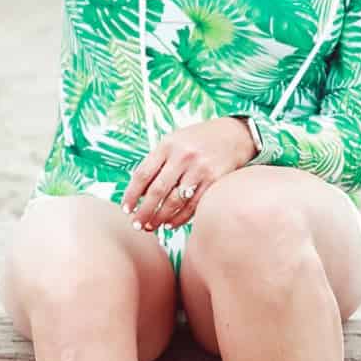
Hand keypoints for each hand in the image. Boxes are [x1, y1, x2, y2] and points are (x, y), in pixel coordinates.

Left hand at [122, 119, 257, 234]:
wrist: (234, 134)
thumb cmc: (199, 140)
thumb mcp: (174, 141)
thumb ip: (157, 162)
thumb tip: (139, 192)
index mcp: (167, 145)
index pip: (142, 174)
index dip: (131, 195)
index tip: (126, 209)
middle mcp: (182, 156)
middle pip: (157, 191)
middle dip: (143, 211)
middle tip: (136, 224)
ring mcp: (199, 169)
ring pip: (174, 201)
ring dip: (160, 218)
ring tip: (151, 226)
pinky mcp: (214, 181)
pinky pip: (193, 205)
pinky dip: (179, 218)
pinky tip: (170, 224)